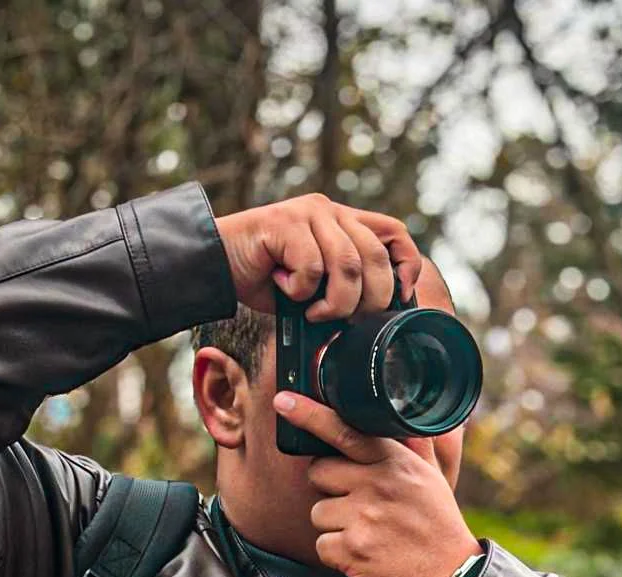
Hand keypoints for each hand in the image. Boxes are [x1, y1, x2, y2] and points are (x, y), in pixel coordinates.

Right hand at [215, 194, 421, 322]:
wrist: (215, 266)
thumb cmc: (265, 280)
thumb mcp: (315, 288)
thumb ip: (345, 288)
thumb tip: (376, 317)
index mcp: (344, 222)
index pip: (394, 233)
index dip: (406, 264)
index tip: (401, 296)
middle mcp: (330, 211)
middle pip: (376, 258)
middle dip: (367, 301)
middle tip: (343, 319)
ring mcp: (308, 213)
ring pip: (348, 266)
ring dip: (334, 302)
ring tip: (312, 311)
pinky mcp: (285, 222)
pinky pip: (312, 267)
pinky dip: (300, 290)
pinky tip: (283, 287)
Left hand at [272, 391, 481, 576]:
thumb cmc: (438, 527)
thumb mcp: (433, 479)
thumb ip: (414, 448)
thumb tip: (406, 417)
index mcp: (395, 463)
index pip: (345, 431)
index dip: (310, 415)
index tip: (284, 401)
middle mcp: (378, 485)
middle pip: (319, 473)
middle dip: (330, 490)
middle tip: (358, 506)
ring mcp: (364, 518)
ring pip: (318, 513)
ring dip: (334, 527)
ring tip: (366, 535)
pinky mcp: (353, 551)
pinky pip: (322, 546)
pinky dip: (337, 555)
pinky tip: (362, 556)